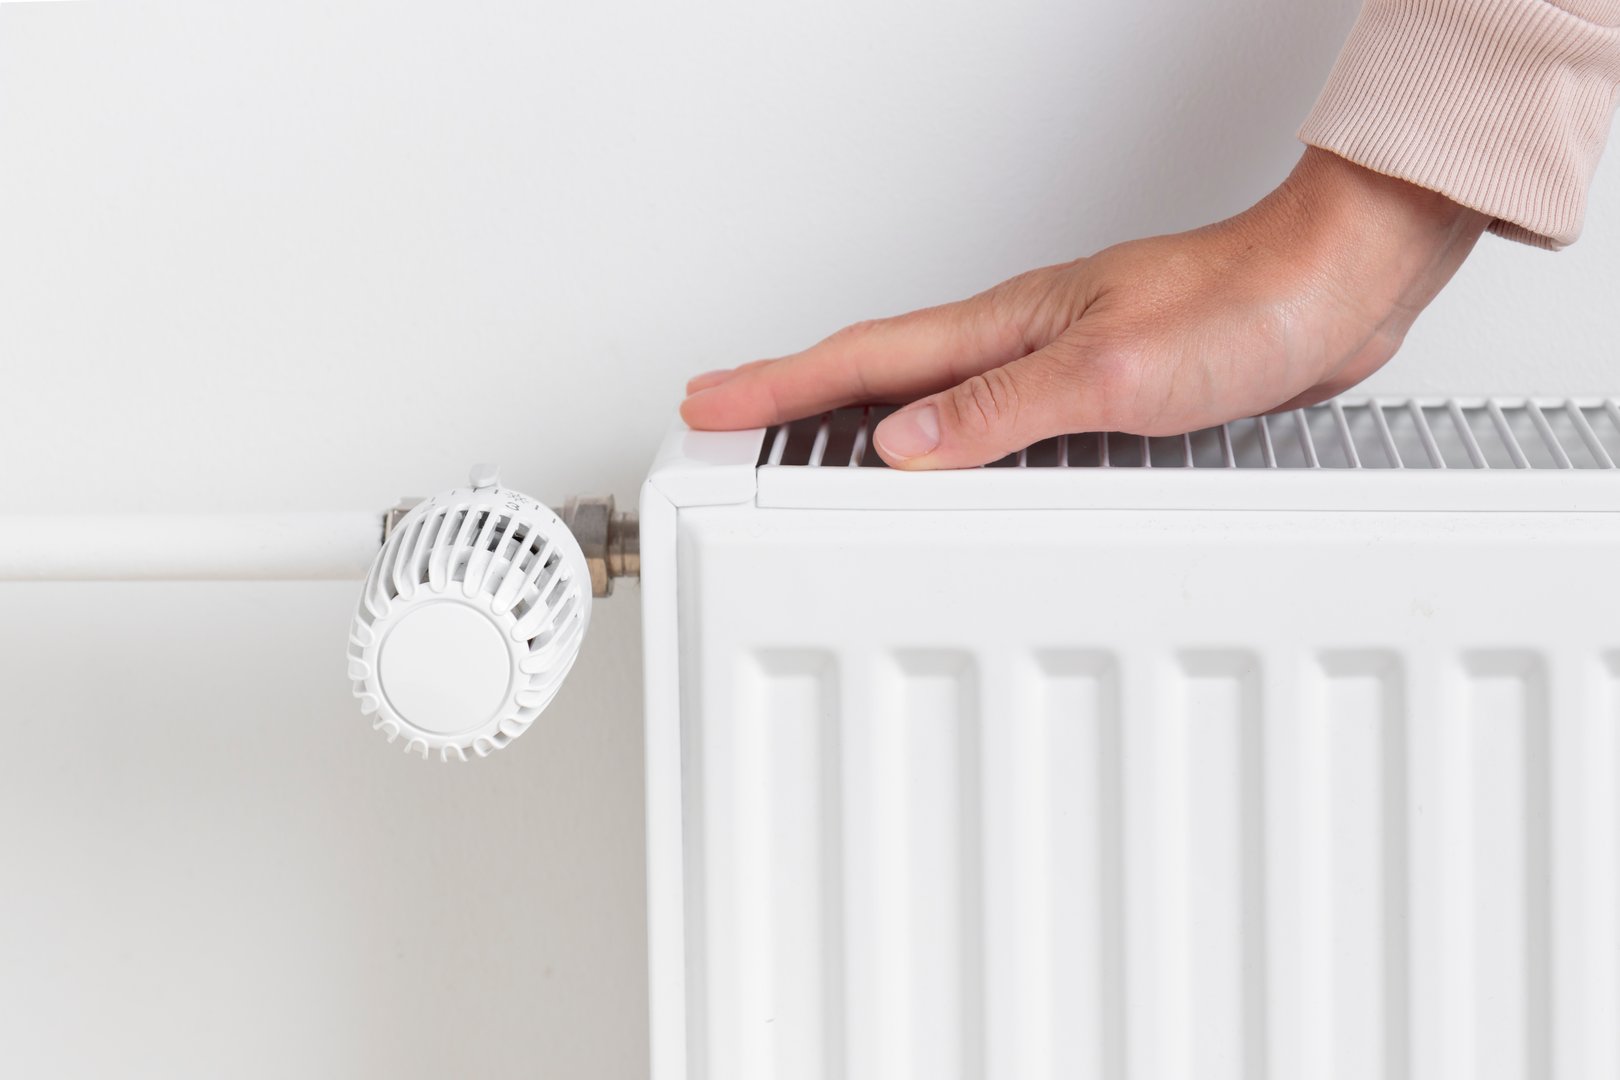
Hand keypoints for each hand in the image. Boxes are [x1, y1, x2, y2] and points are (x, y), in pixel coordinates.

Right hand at [680, 148, 1489, 468]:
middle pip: (875, 374)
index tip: (707, 401)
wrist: (1333, 286)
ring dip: (857, 420)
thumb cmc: (1244, 304)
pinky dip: (939, 439)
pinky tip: (941, 459)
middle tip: (727, 422)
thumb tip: (902, 448)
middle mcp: (1017, 339)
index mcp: (1005, 325)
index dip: (776, 387)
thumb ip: (1002, 412)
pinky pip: (986, 417)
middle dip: (790, 400)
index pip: (862, 361)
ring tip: (805, 446)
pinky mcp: (1093, 388)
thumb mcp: (1111, 373)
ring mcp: (1050, 360)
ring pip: (927, 396)